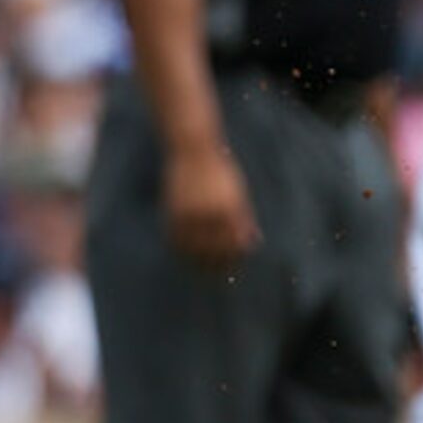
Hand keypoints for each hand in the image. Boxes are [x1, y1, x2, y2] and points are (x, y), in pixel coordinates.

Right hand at [163, 140, 258, 271]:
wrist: (192, 149)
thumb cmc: (219, 171)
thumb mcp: (237, 194)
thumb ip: (243, 219)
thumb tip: (250, 243)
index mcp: (228, 209)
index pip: (233, 244)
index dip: (234, 258)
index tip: (234, 266)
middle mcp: (208, 213)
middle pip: (213, 250)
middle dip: (217, 264)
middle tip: (219, 273)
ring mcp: (188, 212)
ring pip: (192, 248)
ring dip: (198, 261)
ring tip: (201, 268)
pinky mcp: (172, 210)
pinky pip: (176, 238)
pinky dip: (181, 249)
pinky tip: (185, 253)